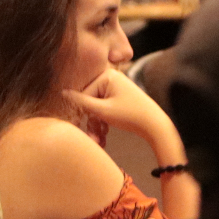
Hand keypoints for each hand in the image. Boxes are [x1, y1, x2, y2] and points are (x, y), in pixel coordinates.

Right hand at [63, 69, 180, 154]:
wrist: (155, 126)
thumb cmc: (130, 116)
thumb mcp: (103, 110)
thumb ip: (81, 102)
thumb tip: (62, 93)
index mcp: (107, 76)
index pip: (84, 94)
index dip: (81, 113)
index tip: (76, 128)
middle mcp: (111, 78)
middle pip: (90, 102)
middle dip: (90, 122)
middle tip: (92, 139)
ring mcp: (116, 88)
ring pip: (97, 108)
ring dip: (96, 126)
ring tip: (99, 142)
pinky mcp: (119, 98)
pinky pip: (105, 110)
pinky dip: (104, 123)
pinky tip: (104, 137)